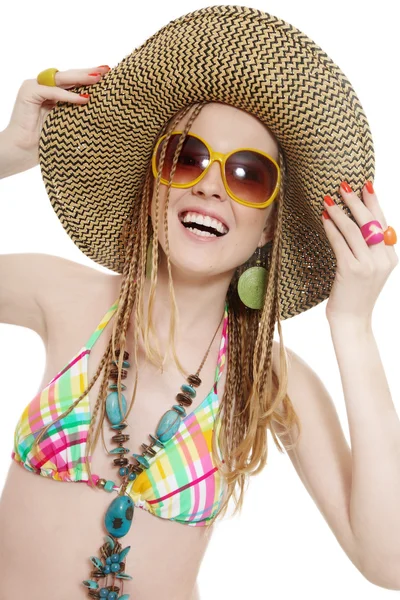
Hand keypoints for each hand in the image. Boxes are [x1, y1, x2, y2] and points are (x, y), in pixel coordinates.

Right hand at [2, 66, 109, 163]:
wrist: (23, 152)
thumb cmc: (46, 142)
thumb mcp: (68, 121)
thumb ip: (77, 109)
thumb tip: (98, 103)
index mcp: (52, 93)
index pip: (73, 81)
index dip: (89, 77)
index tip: (108, 73)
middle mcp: (43, 86)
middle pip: (69, 76)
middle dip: (88, 72)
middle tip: (106, 69)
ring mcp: (34, 86)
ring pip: (61, 79)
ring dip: (81, 78)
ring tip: (98, 78)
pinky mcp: (29, 92)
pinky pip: (52, 92)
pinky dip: (68, 96)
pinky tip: (84, 99)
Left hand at [321, 181, 397, 323]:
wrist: (352, 321)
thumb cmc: (356, 295)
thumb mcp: (370, 270)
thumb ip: (371, 250)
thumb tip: (361, 224)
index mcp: (391, 257)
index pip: (383, 222)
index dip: (374, 202)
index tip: (366, 185)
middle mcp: (383, 259)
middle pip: (370, 221)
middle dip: (356, 200)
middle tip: (343, 186)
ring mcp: (368, 265)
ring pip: (354, 229)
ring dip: (340, 212)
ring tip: (328, 200)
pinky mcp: (351, 270)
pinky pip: (340, 242)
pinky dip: (331, 228)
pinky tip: (324, 219)